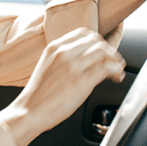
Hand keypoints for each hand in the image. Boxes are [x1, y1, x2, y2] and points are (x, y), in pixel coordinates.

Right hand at [0, 28, 124, 145]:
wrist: (29, 111)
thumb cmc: (38, 95)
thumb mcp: (47, 66)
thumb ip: (63, 59)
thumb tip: (84, 59)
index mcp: (54, 48)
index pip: (83, 33)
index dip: (98, 40)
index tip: (104, 49)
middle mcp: (63, 53)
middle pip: (96, 41)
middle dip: (109, 50)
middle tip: (113, 61)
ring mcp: (73, 66)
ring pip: (104, 52)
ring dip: (116, 60)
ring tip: (117, 70)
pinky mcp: (81, 82)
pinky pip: (107, 68)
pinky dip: (116, 71)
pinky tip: (116, 77)